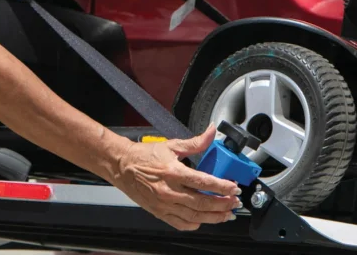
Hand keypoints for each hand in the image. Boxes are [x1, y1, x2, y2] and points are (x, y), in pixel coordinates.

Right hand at [108, 125, 241, 230]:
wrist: (122, 166)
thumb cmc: (144, 156)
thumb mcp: (171, 145)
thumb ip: (195, 142)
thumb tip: (211, 132)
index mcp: (173, 172)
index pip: (204, 182)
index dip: (222, 187)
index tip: (234, 188)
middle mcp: (169, 191)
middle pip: (202, 203)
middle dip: (223, 204)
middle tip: (235, 203)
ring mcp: (164, 204)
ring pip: (194, 216)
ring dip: (214, 217)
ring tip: (226, 214)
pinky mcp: (159, 212)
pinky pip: (180, 223)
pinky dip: (194, 224)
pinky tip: (204, 220)